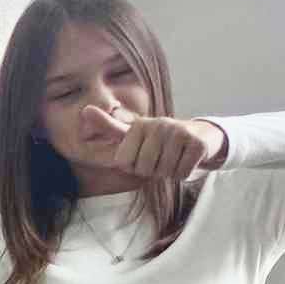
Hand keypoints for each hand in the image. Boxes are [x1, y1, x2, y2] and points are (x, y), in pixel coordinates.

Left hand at [79, 106, 224, 180]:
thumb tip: (85, 110)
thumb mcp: (131, 133)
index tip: (142, 156)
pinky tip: (186, 160)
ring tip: (172, 158)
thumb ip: (108, 126)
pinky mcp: (197, 144)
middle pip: (144, 169)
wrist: (199, 134)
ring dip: (168, 172)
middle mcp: (159, 125)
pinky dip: (183, 174)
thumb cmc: (157, 139)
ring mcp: (180, 132)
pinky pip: (182, 173)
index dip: (133, 167)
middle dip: (151, 171)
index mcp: (139, 125)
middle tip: (160, 159)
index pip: (125, 163)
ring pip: (164, 172)